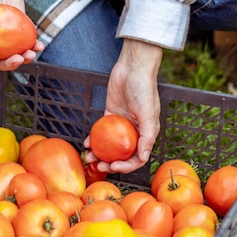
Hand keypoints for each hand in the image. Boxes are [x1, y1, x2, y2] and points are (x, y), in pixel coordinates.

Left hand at [84, 39, 161, 173]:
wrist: (132, 68)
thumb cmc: (144, 89)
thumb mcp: (148, 114)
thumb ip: (146, 137)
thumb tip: (143, 158)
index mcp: (146, 133)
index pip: (137, 157)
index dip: (127, 166)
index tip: (114, 167)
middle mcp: (134, 130)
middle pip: (122, 154)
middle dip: (111, 163)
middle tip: (100, 165)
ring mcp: (121, 123)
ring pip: (110, 144)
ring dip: (101, 153)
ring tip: (90, 156)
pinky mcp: (110, 114)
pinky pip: (102, 130)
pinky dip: (95, 138)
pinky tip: (87, 142)